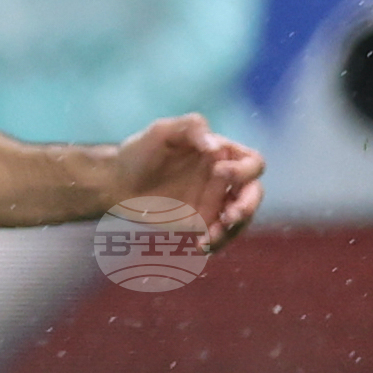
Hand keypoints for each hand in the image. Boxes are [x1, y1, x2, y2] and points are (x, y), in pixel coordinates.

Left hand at [108, 114, 263, 249]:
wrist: (117, 182)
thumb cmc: (140, 151)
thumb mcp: (162, 131)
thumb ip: (191, 127)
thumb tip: (216, 148)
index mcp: (222, 154)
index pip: (252, 163)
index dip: (244, 170)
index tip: (220, 171)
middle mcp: (225, 179)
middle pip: (254, 193)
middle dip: (249, 205)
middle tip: (231, 216)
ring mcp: (215, 203)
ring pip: (241, 219)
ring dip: (233, 230)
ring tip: (210, 236)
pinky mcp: (203, 222)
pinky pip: (220, 236)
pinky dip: (216, 242)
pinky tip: (200, 244)